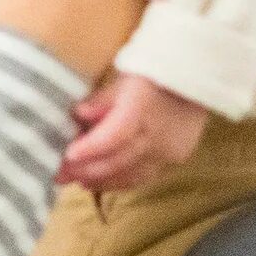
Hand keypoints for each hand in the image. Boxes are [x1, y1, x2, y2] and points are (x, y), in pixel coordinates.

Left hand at [60, 73, 210, 190]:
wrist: (196, 79)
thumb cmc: (152, 74)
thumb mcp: (124, 77)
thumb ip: (101, 100)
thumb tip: (79, 115)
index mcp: (144, 108)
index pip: (114, 136)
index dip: (90, 148)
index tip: (67, 156)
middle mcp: (158, 134)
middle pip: (117, 160)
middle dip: (84, 171)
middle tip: (58, 176)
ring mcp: (170, 150)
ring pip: (130, 174)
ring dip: (100, 180)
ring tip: (75, 181)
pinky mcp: (177, 159)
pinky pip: (145, 176)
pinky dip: (120, 180)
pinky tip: (100, 181)